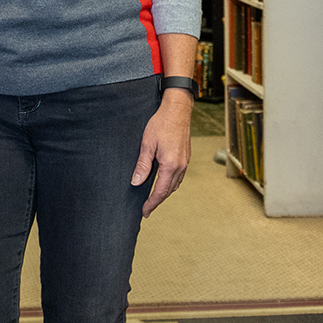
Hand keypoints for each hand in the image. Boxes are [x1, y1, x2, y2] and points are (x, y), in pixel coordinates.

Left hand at [131, 89, 191, 216]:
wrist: (177, 110)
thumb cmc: (161, 124)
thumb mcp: (147, 144)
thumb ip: (142, 165)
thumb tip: (136, 182)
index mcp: (170, 165)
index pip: (160, 191)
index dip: (151, 203)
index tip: (144, 211)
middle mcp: (180, 166)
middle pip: (169, 191)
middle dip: (157, 201)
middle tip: (147, 209)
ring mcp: (185, 162)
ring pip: (175, 184)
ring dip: (165, 193)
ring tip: (153, 198)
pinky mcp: (186, 157)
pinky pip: (179, 176)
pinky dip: (171, 183)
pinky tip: (163, 182)